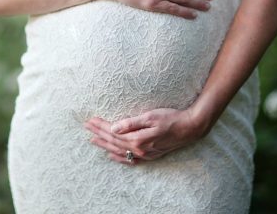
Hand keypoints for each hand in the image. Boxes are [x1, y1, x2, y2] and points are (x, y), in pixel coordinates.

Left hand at [83, 107, 204, 164]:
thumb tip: (113, 127)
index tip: (90, 120)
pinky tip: (111, 155)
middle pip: (114, 141)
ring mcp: (144, 154)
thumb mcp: (150, 116)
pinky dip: (119, 157)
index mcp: (137, 139)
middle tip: (87, 127)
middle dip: (99, 134)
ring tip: (93, 140)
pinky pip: (130, 159)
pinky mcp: (150, 155)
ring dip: (105, 144)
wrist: (189, 128)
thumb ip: (131, 123)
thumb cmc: (171, 118)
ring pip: (119, 150)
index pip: (113, 132)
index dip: (101, 126)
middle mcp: (139, 149)